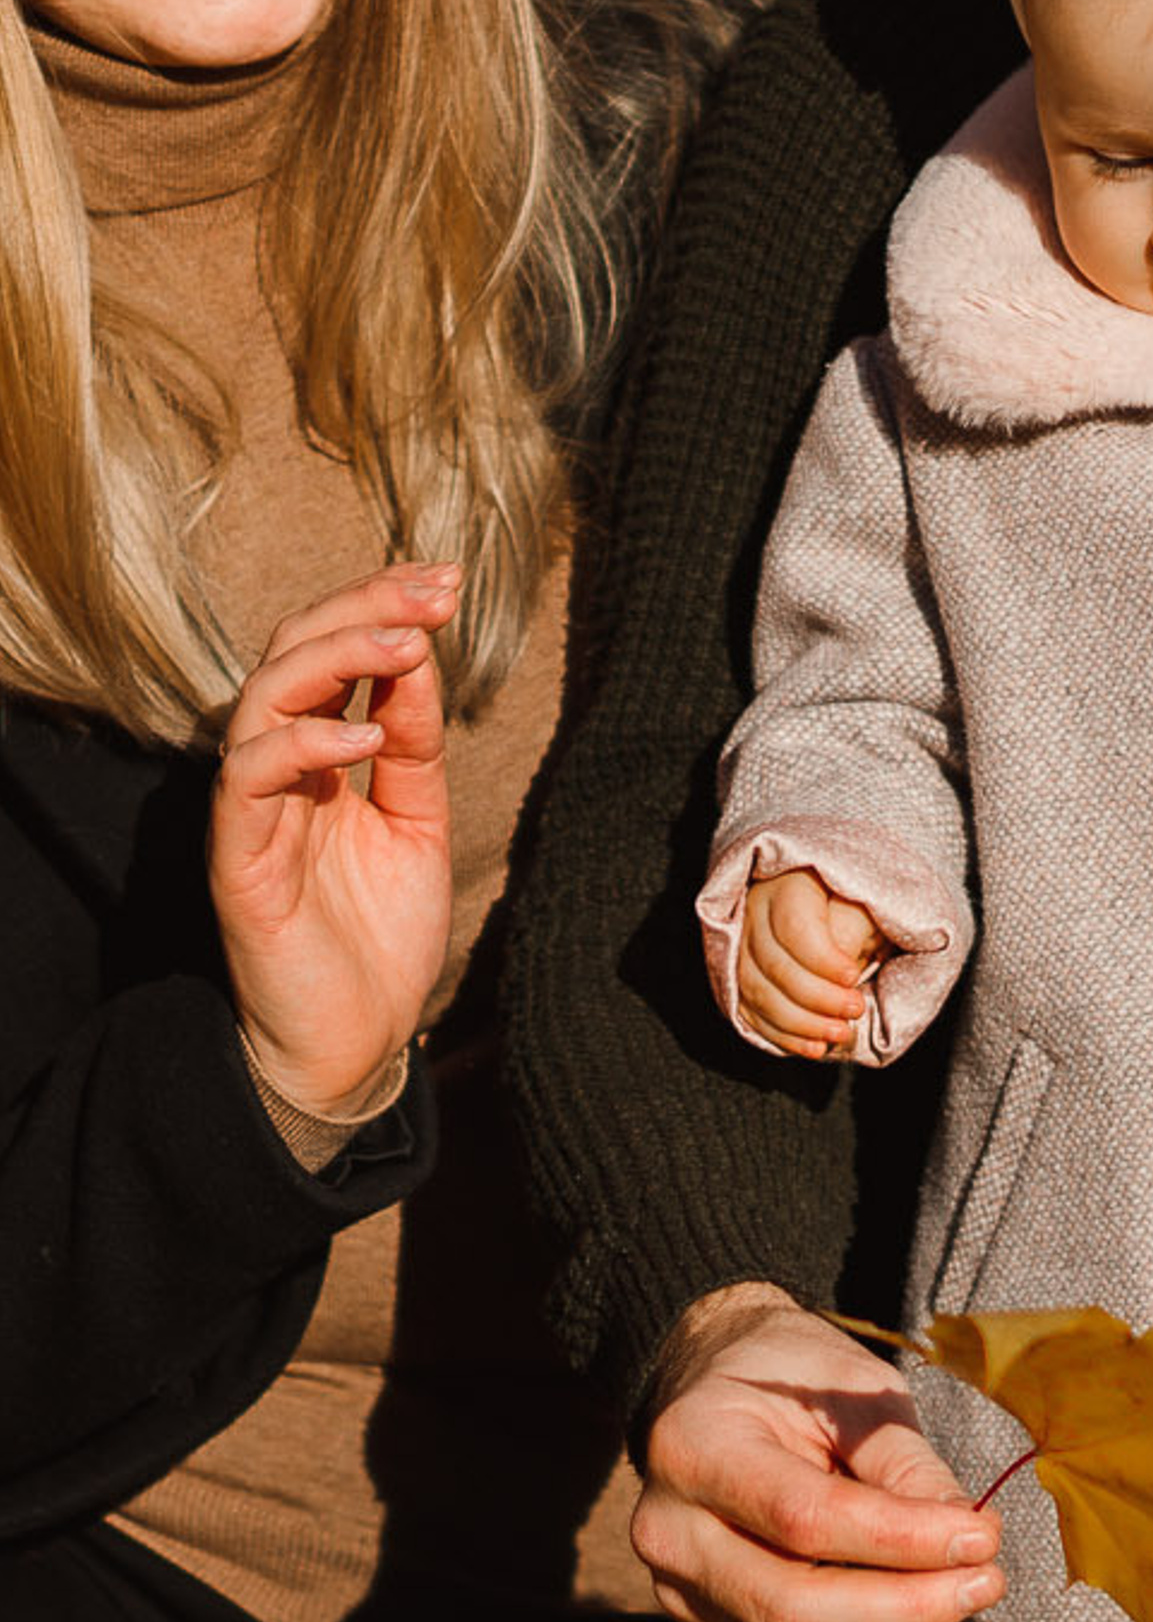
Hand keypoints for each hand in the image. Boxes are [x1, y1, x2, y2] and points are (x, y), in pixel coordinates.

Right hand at [210, 561, 457, 1117]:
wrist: (356, 1043)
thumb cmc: (380, 935)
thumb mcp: (419, 823)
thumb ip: (415, 747)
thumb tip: (419, 656)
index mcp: (318, 755)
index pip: (331, 650)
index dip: (380, 604)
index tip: (446, 579)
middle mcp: (276, 771)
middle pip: (291, 652)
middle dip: (362, 607)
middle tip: (433, 590)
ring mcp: (252, 812)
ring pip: (261, 697)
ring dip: (335, 657)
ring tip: (407, 644)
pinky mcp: (237, 861)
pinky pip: (246, 780)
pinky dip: (302, 745)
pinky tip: (365, 736)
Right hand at [630, 1286, 1006, 1621]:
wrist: (718, 1389)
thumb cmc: (791, 1376)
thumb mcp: (852, 1387)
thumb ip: (904, 1462)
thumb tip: (968, 1538)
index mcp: (692, 1447)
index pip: (802, 1518)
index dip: (901, 1538)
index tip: (981, 1535)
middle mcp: (670, 1532)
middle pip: (793, 1607)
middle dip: (907, 1606)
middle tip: (987, 1578)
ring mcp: (680, 1593)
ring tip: (958, 1585)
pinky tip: (907, 1598)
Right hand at [737, 870, 883, 1057]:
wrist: (829, 901)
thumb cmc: (853, 899)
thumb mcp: (863, 899)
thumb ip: (854, 928)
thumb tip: (844, 976)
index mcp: (787, 883)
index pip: (794, 927)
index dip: (822, 958)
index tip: (852, 976)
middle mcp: (754, 911)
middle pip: (774, 964)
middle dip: (818, 997)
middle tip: (854, 1010)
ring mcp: (739, 945)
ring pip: (756, 992)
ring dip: (801, 1023)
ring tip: (838, 1034)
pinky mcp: (736, 976)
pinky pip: (750, 1013)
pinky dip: (782, 1036)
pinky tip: (813, 1047)